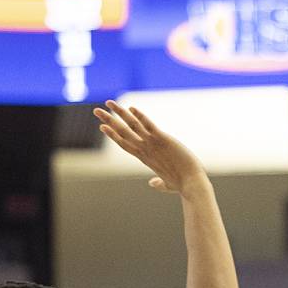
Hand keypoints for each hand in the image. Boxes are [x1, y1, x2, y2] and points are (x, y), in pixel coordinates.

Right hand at [93, 101, 208, 195]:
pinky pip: (148, 125)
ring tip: (108, 103)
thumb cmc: (181, 185)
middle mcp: (145, 150)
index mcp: (145, 158)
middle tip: (96, 110)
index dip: (113, 135)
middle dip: (108, 121)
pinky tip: (131, 108)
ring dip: (119, 113)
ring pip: (131, 125)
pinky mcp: (163, 139)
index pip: (124, 144)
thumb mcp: (166, 184)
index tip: (102, 127)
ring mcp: (152, 144)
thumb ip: (158, 183)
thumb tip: (153, 183)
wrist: (192, 184)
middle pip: (122, 133)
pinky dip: (140, 116)